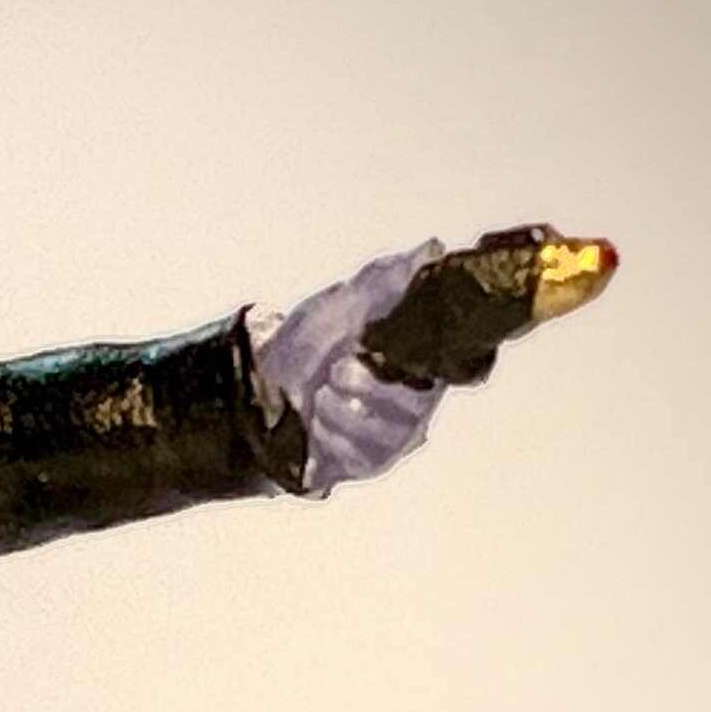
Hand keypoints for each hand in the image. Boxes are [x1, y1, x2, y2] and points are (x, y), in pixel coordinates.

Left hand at [251, 241, 444, 493]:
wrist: (263, 385)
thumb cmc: (312, 340)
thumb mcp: (344, 301)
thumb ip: (387, 279)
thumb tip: (431, 249)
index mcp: (421, 356)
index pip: (447, 361)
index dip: (412, 357)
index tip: (374, 345)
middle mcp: (416, 398)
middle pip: (418, 403)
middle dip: (372, 386)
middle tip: (338, 369)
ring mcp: (394, 434)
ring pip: (391, 433)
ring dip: (347, 412)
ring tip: (324, 396)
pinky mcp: (369, 462)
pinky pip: (364, 457)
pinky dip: (334, 436)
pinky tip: (317, 423)